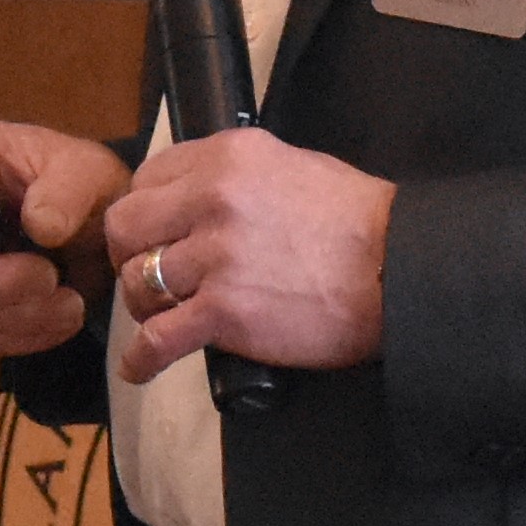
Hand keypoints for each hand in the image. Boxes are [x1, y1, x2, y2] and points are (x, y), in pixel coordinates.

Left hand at [100, 131, 393, 385]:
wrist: (399, 269)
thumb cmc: (356, 221)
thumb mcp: (290, 166)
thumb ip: (234, 175)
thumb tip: (198, 196)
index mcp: (226, 158)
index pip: (147, 178)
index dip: (143, 211)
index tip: (151, 232)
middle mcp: (213, 199)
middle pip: (126, 226)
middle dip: (129, 254)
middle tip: (147, 274)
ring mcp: (217, 257)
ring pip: (138, 281)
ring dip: (144, 304)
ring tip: (161, 316)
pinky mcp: (226, 312)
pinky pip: (159, 338)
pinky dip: (142, 358)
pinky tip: (139, 367)